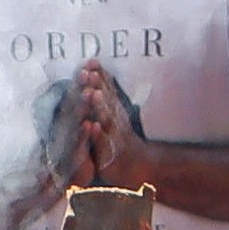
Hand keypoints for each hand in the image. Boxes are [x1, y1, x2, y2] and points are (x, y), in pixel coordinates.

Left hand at [69, 64, 151, 191]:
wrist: (136, 168)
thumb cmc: (122, 141)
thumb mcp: (115, 116)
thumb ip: (108, 96)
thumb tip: (97, 72)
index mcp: (115, 112)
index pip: (107, 91)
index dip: (101, 76)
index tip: (92, 61)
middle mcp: (116, 122)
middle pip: (107, 101)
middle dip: (99, 86)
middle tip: (91, 72)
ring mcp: (114, 137)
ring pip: (107, 120)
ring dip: (100, 107)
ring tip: (94, 93)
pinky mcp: (110, 154)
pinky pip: (104, 143)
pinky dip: (99, 135)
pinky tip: (94, 126)